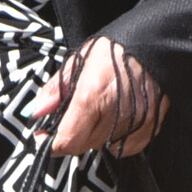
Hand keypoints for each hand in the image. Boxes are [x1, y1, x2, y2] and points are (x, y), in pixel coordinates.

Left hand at [29, 38, 164, 155]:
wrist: (154, 44)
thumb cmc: (115, 50)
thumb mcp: (78, 61)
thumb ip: (55, 90)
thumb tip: (37, 113)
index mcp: (92, 95)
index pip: (67, 140)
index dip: (52, 143)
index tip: (45, 137)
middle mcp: (115, 113)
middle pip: (83, 146)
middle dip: (72, 135)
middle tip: (73, 117)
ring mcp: (135, 122)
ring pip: (102, 146)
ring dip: (94, 136)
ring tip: (98, 111)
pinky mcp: (150, 127)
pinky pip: (125, 147)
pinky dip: (116, 139)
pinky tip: (115, 118)